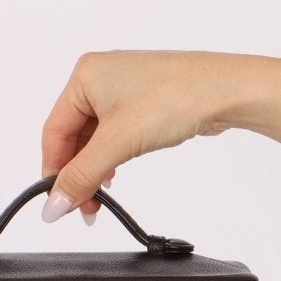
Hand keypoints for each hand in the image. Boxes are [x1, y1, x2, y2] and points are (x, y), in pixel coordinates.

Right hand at [39, 49, 250, 222]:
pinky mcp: (146, 100)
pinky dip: (113, 156)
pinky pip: (117, 133)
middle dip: (77, 173)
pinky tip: (116, 174)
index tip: (58, 202)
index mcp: (84, 75)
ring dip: (95, 168)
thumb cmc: (175, 98)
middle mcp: (102, 76)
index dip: (54, 169)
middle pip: (74, 135)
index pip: (55, 131)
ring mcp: (125, 87)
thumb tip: (53, 205)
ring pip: (96, 137)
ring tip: (101, 196)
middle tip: (83, 206)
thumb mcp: (118, 143)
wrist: (227, 91)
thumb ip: (81, 176)